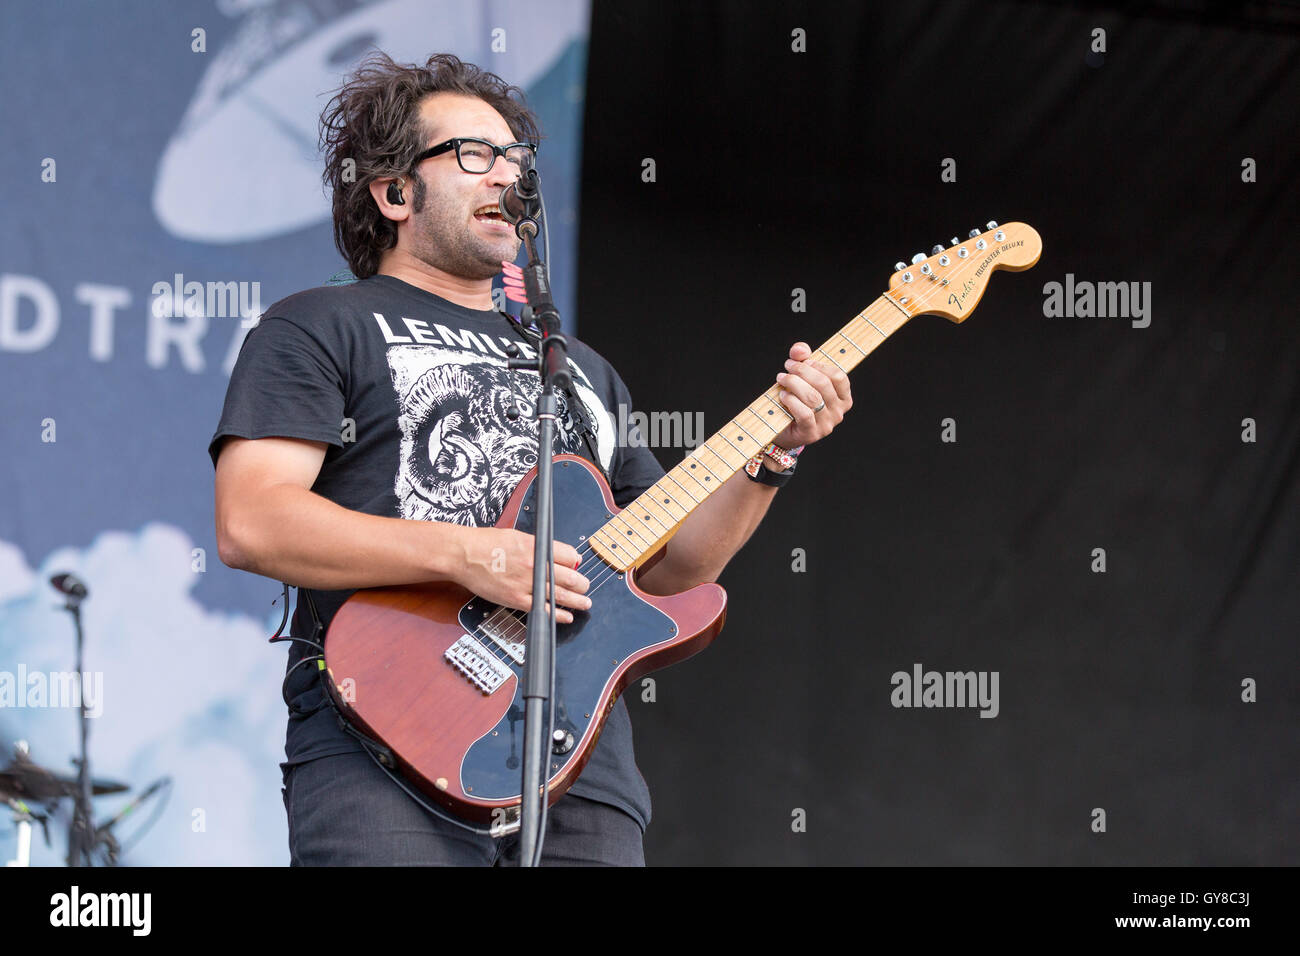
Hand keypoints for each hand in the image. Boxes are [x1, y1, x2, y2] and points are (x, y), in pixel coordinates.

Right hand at [457, 527, 591, 623]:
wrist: (463, 555)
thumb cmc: (486, 543)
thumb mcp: (518, 536)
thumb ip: (538, 546)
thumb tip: (556, 554)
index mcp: (536, 546)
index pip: (569, 555)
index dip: (576, 561)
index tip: (577, 565)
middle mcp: (534, 565)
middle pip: (570, 577)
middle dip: (582, 583)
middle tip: (585, 586)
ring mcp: (526, 584)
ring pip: (560, 595)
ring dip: (577, 600)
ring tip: (585, 603)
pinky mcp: (516, 599)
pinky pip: (543, 609)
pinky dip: (558, 614)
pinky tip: (566, 616)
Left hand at [771, 342, 851, 450]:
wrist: (783, 430)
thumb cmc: (796, 400)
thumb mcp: (801, 377)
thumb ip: (802, 358)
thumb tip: (800, 349)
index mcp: (843, 398)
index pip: (839, 376)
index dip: (820, 365)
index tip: (803, 361)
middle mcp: (839, 412)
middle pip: (824, 384)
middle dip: (803, 371)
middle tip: (787, 366)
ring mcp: (826, 424)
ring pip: (813, 398)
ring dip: (794, 383)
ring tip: (782, 378)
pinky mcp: (811, 433)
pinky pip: (805, 414)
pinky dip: (792, 401)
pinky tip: (783, 395)